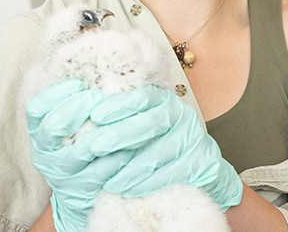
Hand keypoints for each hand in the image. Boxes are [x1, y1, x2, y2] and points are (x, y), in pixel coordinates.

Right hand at [26, 79, 133, 231]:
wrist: (83, 189)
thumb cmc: (80, 142)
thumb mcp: (71, 121)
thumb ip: (75, 97)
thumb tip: (90, 60)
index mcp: (38, 131)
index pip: (36, 109)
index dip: (55, 93)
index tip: (78, 81)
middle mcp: (44, 153)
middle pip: (53, 127)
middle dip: (77, 107)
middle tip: (98, 95)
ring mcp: (62, 174)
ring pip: (81, 150)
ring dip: (104, 130)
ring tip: (121, 115)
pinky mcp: (81, 190)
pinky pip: (101, 170)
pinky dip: (118, 155)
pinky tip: (133, 142)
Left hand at [87, 85, 243, 210]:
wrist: (199, 165)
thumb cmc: (160, 143)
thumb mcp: (144, 124)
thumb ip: (123, 120)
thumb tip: (87, 121)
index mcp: (164, 100)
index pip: (141, 97)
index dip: (118, 105)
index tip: (95, 115)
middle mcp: (181, 114)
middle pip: (149, 123)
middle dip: (118, 136)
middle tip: (93, 148)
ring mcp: (192, 138)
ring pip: (157, 153)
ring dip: (129, 169)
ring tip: (108, 181)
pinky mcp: (200, 161)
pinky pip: (169, 174)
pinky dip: (146, 184)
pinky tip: (128, 190)